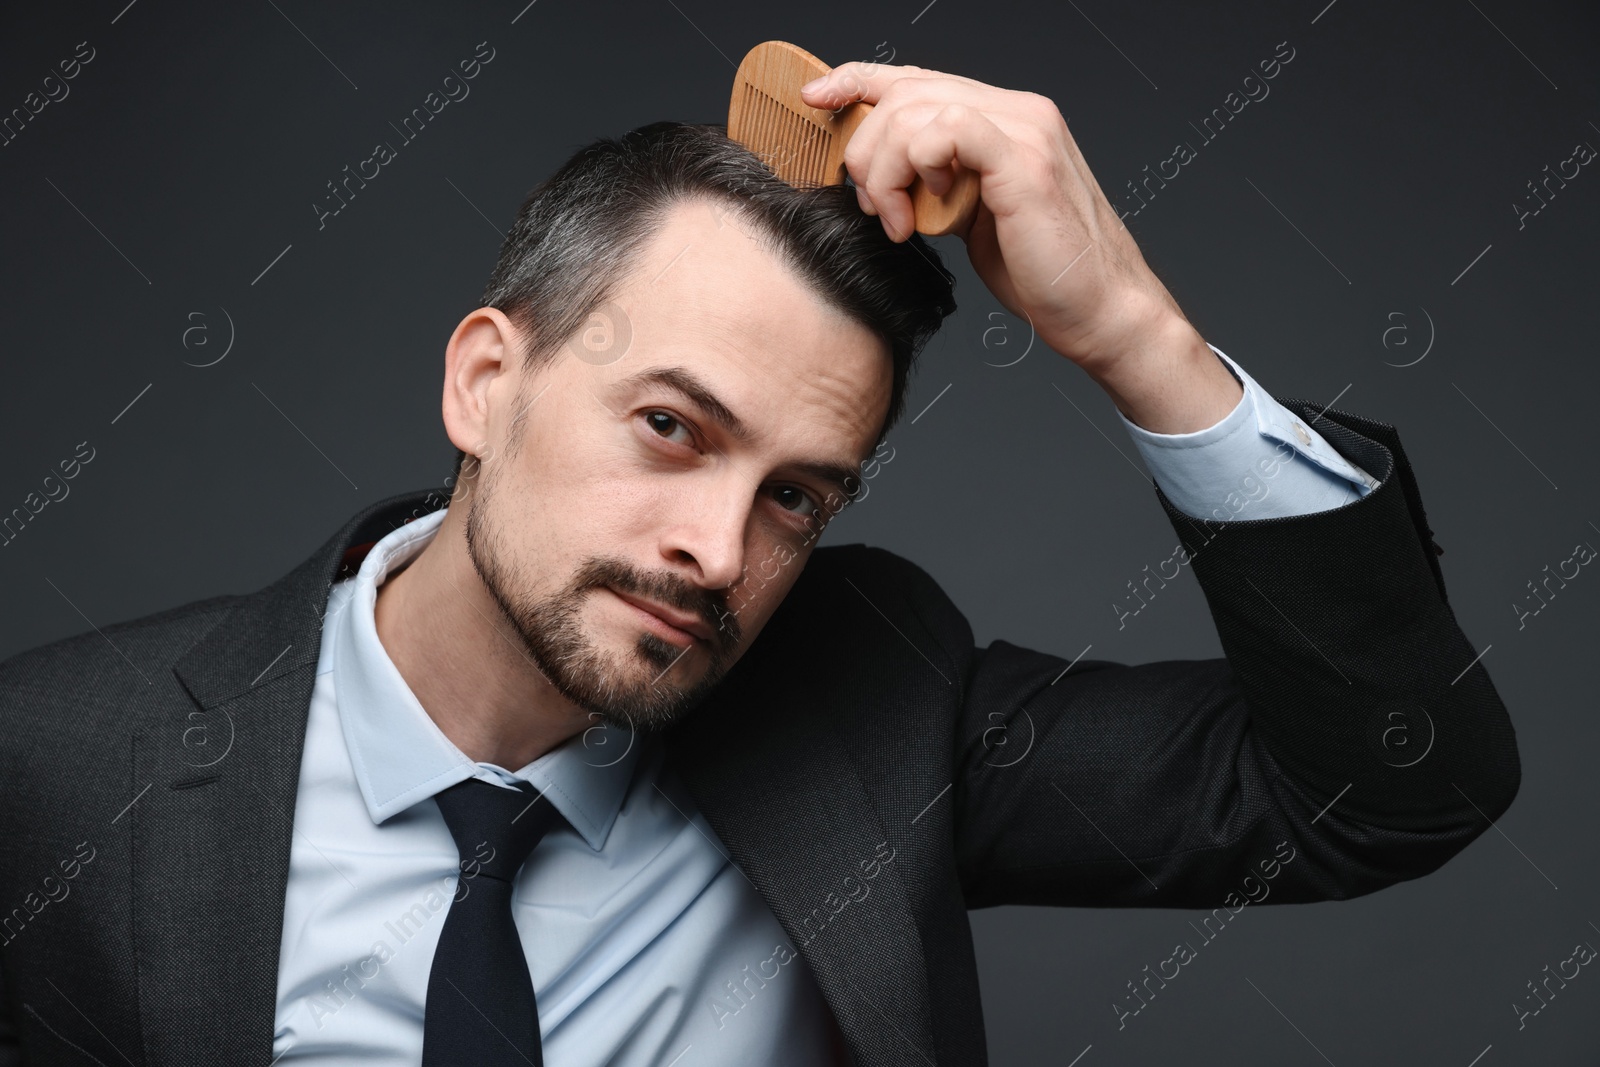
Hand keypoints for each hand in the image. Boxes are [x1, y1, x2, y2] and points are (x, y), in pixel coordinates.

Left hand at [799, 63, 1186, 376]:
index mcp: (1004, 120)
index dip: (858, 80)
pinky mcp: (1025, 160)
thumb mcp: (972, 219)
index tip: (815, 99)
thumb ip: (939, 184)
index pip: (917, 80)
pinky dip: (917, 169)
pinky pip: (945, 131)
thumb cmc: (1043, 274)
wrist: (1101, 312)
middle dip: (866, 148)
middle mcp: (1017, 112)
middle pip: (905, 91)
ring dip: (885, 169)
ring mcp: (1024, 131)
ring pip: (915, 110)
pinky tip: (925, 214)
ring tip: (898, 221)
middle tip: (873, 205)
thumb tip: (887, 179)